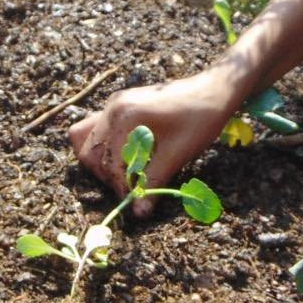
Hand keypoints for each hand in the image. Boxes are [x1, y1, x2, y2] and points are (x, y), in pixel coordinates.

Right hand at [68, 70, 239, 214]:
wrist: (215, 90)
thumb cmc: (200, 120)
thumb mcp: (177, 155)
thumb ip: (153, 183)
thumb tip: (138, 212)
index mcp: (124, 116)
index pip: (109, 162)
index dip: (122, 186)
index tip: (136, 200)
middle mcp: (113, 107)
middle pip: (90, 152)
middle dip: (107, 175)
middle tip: (132, 186)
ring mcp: (114, 104)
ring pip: (87, 140)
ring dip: (103, 162)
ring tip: (128, 173)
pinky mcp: (120, 105)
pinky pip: (97, 129)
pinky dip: (106, 147)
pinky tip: (129, 157)